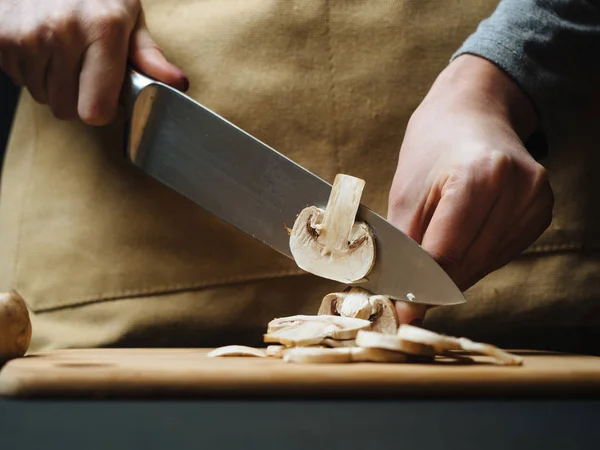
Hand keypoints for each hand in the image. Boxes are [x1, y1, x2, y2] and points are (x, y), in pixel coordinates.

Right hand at [0, 0, 187, 124]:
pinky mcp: (0, 38)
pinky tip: (39, 44)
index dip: (101, 110)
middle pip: (68, 111)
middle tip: (82, 69)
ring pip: (43, 98)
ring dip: (53, 84)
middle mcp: (63, 32)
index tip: (105, 97)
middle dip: (77, 98)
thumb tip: (178, 83)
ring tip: (60, 51)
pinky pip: (18, 80)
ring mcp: (27, 35)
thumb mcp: (127, 15)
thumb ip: (148, 55)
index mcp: (102, 29)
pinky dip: (30, 69)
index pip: (96, 111)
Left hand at [389, 55, 553, 323]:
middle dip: (434, 284)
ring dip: (454, 274)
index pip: (447, 252)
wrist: (473, 112)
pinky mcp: (541, 213)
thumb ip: (405, 244)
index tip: (402, 311)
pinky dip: (473, 261)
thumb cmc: (433, 145)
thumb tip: (400, 295)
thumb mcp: (407, 190)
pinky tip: (459, 246)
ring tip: (430, 263)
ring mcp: (536, 201)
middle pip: (468, 263)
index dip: (420, 287)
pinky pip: (500, 255)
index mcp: (480, 176)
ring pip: (485, 264)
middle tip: (408, 297)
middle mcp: (518, 188)